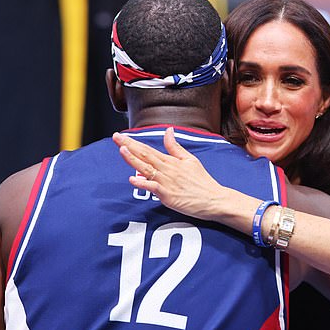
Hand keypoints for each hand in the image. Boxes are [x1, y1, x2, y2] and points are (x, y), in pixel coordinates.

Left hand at [112, 127, 229, 220]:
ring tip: (122, 150)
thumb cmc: (202, 181)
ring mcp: (167, 182)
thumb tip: (168, 130)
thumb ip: (176, 146)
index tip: (121, 136)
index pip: (148, 149)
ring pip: (147, 169)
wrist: (214, 199)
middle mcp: (167, 170)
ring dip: (134, 159)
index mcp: (171, 161)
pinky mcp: (168, 196)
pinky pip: (153, 188)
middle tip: (116, 137)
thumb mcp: (190, 159)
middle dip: (128, 146)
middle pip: (145, 155)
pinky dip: (143, 183)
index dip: (133, 142)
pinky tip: (133, 179)